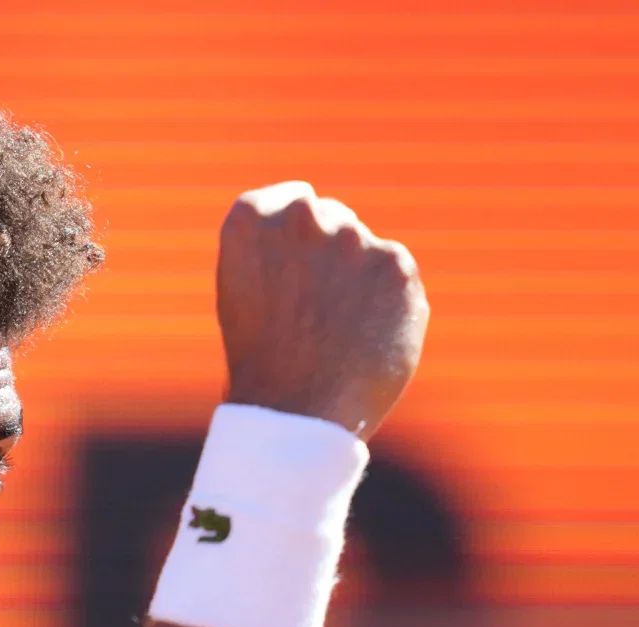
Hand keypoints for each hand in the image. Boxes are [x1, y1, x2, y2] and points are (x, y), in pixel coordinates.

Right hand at [217, 181, 428, 438]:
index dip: (298, 235)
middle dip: (331, 256)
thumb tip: (320, 233)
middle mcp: (300, 216)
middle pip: (332, 218)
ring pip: (365, 251)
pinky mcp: (396, 264)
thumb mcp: (243, 295)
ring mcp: (351, 237)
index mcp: (250, 219)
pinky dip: (389, 305)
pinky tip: (367, 339)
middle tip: (319, 313)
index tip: (300, 264)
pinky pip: (396, 278)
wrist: (298, 414)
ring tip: (339, 336)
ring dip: (359, 282)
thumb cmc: (262, 364)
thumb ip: (275, 252)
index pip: (289, 200)